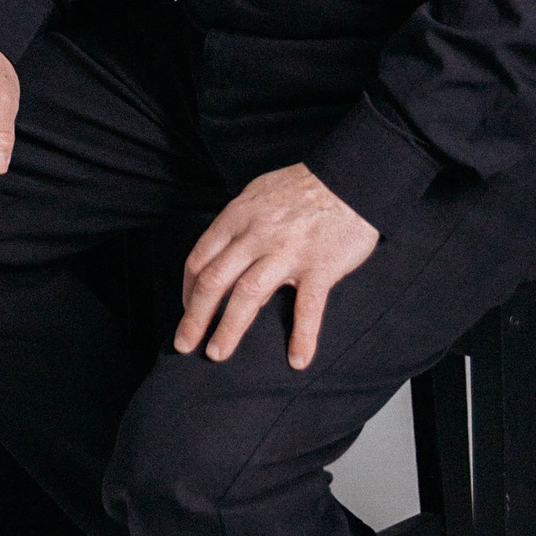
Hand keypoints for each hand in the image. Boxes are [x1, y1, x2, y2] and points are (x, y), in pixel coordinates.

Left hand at [174, 163, 379, 368]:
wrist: (351, 177)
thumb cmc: (304, 186)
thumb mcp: (258, 193)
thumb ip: (238, 224)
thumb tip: (223, 256)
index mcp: (237, 217)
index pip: (200, 259)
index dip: (188, 291)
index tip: (187, 311)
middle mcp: (256, 236)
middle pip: (214, 281)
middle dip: (194, 317)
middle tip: (184, 344)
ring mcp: (288, 252)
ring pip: (248, 295)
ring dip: (229, 328)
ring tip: (216, 354)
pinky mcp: (320, 266)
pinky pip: (307, 307)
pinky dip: (303, 335)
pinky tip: (297, 359)